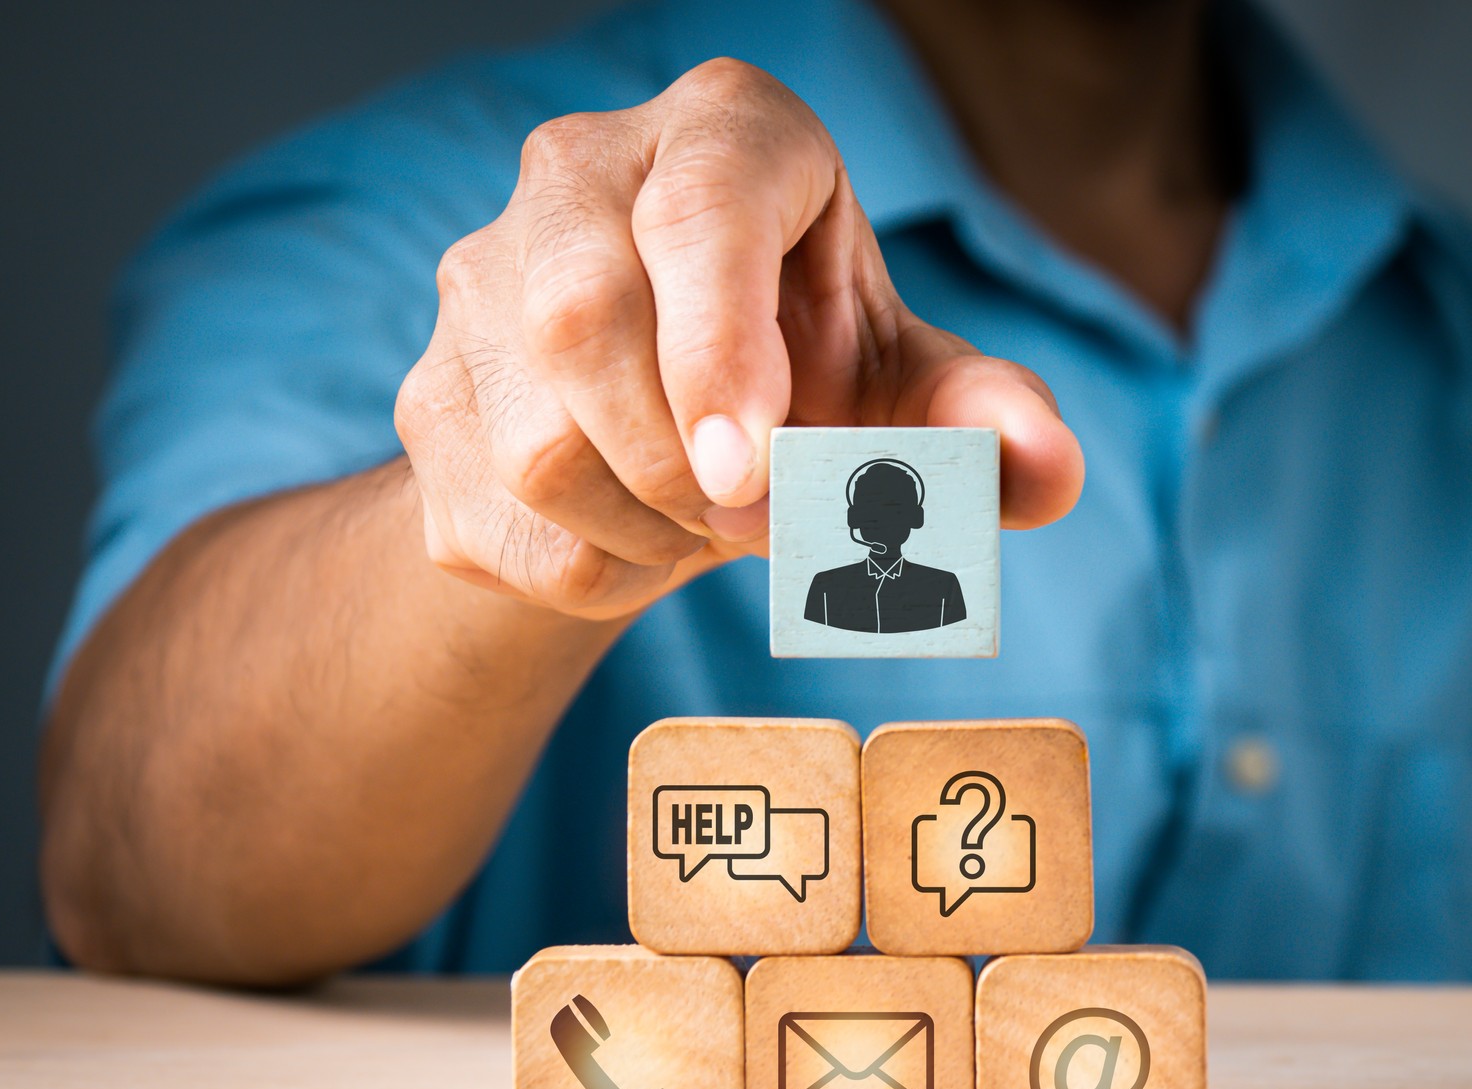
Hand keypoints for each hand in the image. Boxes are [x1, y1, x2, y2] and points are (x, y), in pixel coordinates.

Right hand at [395, 58, 1083, 617]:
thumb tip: (1044, 466)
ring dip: (652, 531)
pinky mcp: (427, 398)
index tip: (756, 469)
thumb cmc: (802, 376)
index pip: (697, 209)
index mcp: (719, 134)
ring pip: (536, 444)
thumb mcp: (899, 383)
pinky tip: (642, 540)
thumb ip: (978, 417)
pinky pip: (500, 524)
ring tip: (710, 523)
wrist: (659, 436)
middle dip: (689, 467)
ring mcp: (476, 284)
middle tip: (763, 522)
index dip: (721, 345)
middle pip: (582, 322)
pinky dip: (597, 570)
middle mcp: (576, 175)